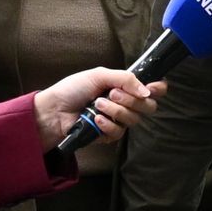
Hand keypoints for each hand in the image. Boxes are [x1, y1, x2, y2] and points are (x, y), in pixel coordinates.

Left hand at [33, 69, 165, 149]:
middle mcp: (125, 103)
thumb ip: (126, 79)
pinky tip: (95, 119)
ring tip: (98, 104)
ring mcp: (117, 120)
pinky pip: (119, 132)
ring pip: (134, 119)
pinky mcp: (108, 135)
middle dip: (132, 100)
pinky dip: (107, 124)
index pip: (152, 89)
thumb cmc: (73, 89)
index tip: (153, 88)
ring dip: (116, 110)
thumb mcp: (99, 75)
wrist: (53, 110)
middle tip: (113, 94)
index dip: (158, 89)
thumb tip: (148, 91)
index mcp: (125, 87)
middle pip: (148, 107)